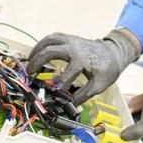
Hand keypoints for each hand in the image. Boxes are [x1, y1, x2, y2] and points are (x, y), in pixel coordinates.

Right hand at [26, 29, 140, 104]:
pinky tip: (37, 53)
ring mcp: (71, 40)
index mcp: (82, 60)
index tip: (50, 94)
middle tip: (29, 74)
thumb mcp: (98, 85)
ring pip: (48, 41)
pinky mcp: (69, 38)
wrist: (113, 52)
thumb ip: (83, 95)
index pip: (66, 75)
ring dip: (36, 51)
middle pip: (50, 51)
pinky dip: (42, 44)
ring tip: (29, 63)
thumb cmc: (107, 68)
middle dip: (37, 62)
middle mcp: (74, 48)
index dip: (57, 86)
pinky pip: (52, 37)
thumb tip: (69, 105)